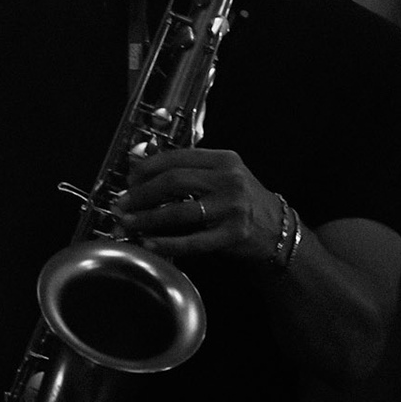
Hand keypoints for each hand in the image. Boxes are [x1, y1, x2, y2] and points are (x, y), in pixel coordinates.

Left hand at [112, 147, 284, 265]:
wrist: (277, 230)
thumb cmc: (244, 202)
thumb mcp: (224, 176)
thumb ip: (191, 170)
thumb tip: (142, 169)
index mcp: (224, 160)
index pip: (177, 157)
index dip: (147, 168)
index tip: (129, 179)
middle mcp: (230, 180)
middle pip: (174, 181)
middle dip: (142, 193)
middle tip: (122, 203)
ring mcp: (232, 208)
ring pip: (179, 211)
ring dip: (147, 218)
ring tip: (127, 223)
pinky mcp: (233, 235)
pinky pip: (192, 241)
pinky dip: (166, 243)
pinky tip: (149, 243)